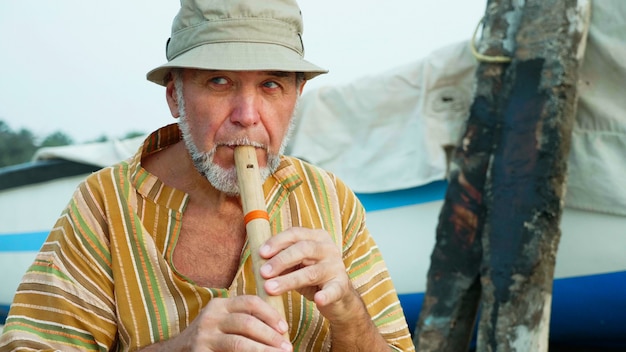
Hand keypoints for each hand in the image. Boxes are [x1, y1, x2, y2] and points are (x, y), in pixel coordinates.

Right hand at [146, 295, 291, 350]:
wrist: (177, 351)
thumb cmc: (211, 336)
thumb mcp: (225, 321)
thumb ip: (245, 318)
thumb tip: (279, 328)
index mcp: (220, 305)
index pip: (250, 302)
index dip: (270, 314)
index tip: (284, 328)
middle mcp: (211, 317)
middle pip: (247, 322)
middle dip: (270, 335)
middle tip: (287, 346)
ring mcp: (204, 336)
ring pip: (239, 343)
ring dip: (263, 350)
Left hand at [258, 227, 361, 323]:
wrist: (337, 295)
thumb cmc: (311, 276)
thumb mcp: (296, 264)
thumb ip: (281, 260)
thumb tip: (257, 262)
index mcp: (317, 237)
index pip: (295, 233)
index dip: (277, 242)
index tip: (260, 253)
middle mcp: (328, 248)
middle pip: (303, 249)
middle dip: (280, 260)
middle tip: (263, 273)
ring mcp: (336, 267)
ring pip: (311, 272)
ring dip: (288, 280)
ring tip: (270, 288)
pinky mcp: (341, 287)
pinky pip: (333, 291)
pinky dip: (326, 295)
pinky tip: (319, 299)